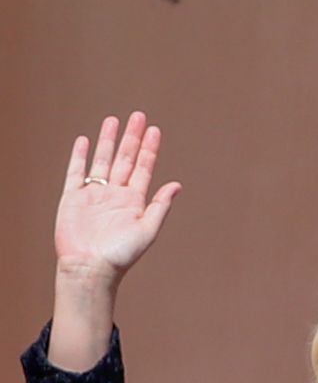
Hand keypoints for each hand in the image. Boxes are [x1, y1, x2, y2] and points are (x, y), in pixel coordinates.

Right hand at [56, 113, 179, 285]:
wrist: (91, 267)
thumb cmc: (121, 254)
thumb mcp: (148, 229)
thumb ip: (161, 206)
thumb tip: (178, 184)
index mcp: (135, 201)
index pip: (144, 168)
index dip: (150, 149)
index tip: (155, 129)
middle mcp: (115, 194)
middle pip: (125, 158)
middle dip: (132, 137)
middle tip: (138, 115)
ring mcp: (94, 194)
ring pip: (102, 160)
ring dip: (107, 140)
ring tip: (113, 120)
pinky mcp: (73, 198)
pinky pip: (76, 172)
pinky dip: (80, 156)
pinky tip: (85, 140)